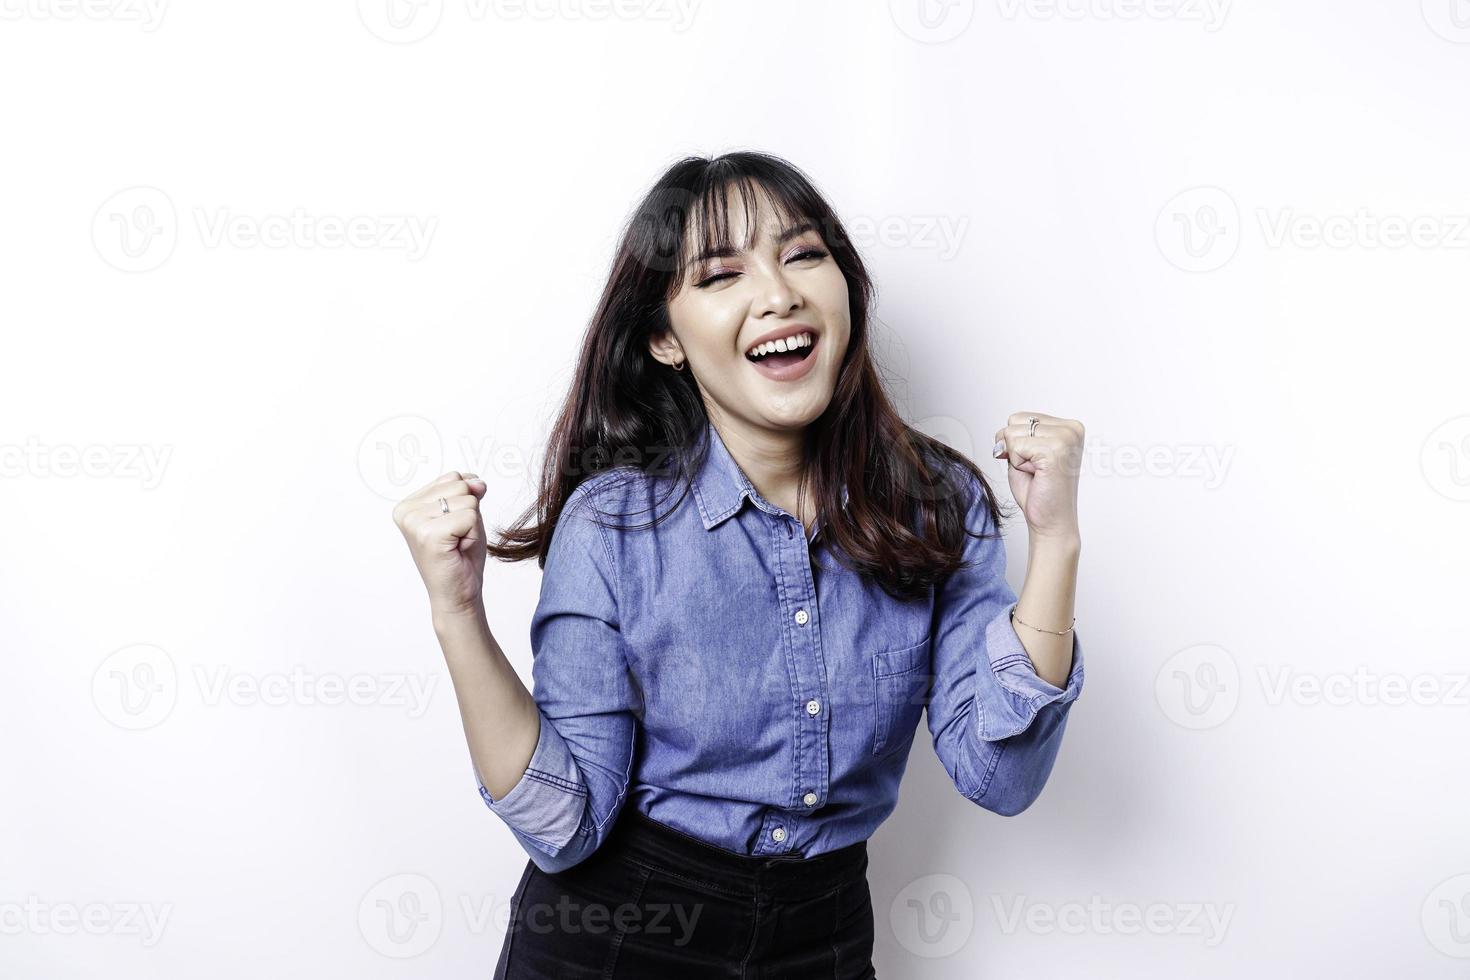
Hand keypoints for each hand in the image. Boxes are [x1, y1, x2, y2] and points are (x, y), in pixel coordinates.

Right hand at [392, 470, 488, 616]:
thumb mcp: (467, 514)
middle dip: (469, 513)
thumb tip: (477, 482)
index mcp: (408, 504)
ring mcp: (414, 522)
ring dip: (471, 525)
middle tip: (457, 538)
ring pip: (467, 500)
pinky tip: (458, 549)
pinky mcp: (429, 535)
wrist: (458, 595)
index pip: (453, 477)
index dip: (464, 503)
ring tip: (457, 544)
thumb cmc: (461, 557)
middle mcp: (406, 511)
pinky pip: (470, 516)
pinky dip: (472, 534)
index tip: (452, 528)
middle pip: (460, 485)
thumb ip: (468, 492)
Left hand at [992, 412, 1083, 543]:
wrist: (1051, 521)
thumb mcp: (1022, 455)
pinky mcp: (1056, 451)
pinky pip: (1015, 446)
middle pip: (1014, 421)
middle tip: (1035, 469)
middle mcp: (1071, 429)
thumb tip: (1001, 435)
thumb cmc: (1038, 491)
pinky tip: (1036, 475)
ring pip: (1012, 433)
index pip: (1020, 417)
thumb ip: (1013, 437)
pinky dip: (1017, 463)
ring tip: (1036, 472)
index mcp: (1068, 426)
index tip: (1035, 462)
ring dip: (1016, 457)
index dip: (1015, 442)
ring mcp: (1065, 438)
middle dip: (1014, 448)